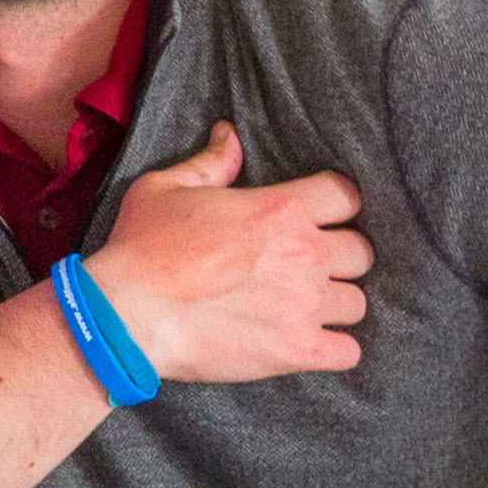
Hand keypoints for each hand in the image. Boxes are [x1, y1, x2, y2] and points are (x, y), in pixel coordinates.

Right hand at [83, 123, 369, 382]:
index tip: (321, 216)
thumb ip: (209, 162)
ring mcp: (305, 305)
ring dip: (335, 304)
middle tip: (310, 265)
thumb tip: (230, 135)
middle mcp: (304, 254)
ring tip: (306, 307)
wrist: (125, 314)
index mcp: (280, 209)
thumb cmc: (142, 247)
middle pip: (361, 252)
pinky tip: (312, 343)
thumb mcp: (165, 188)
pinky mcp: (297, 350)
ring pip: (357, 303)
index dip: (337, 205)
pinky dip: (334, 349)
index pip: (347, 196)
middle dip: (341, 257)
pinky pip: (348, 352)